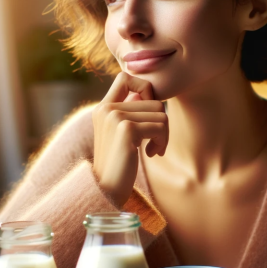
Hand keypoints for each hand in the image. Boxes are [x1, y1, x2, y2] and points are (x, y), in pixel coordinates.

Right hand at [92, 72, 168, 205]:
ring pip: (161, 113)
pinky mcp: (127, 130)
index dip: (144, 89)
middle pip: (153, 100)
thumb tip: (147, 94)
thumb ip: (130, 112)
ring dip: (163, 134)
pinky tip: (151, 154)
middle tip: (154, 142)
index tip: (147, 113)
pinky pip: (160, 126)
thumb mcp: (120, 134)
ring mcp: (115, 117)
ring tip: (152, 149)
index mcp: (103, 107)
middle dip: (161, 123)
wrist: (106, 189)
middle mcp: (106, 108)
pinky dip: (162, 142)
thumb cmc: (118, 164)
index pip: (125, 77)